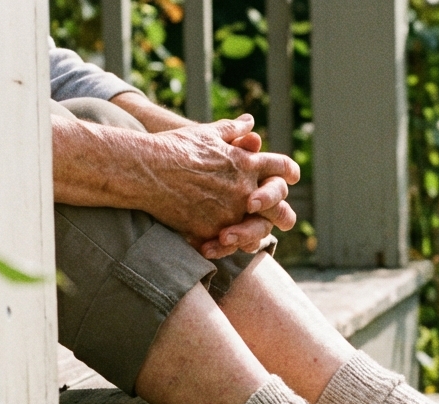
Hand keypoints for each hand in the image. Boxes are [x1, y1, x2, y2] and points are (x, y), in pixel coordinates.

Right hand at [139, 115, 300, 247]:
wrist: (147, 169)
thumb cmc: (174, 147)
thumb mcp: (207, 133)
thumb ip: (232, 130)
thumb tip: (250, 122)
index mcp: (246, 163)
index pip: (280, 167)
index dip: (288, 171)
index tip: (292, 175)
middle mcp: (244, 189)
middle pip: (278, 205)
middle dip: (281, 212)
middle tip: (283, 219)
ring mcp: (230, 212)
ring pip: (256, 230)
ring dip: (254, 234)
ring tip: (247, 236)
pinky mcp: (212, 230)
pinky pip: (227, 244)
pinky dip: (225, 245)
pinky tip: (219, 245)